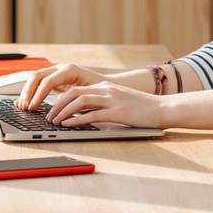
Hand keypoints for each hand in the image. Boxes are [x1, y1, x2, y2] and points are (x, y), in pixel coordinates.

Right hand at [17, 63, 105, 110]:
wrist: (108, 84)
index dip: (37, 95)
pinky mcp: (54, 79)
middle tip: (23, 107)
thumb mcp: (90, 96)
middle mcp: (61, 68)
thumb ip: (75, 101)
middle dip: (28, 92)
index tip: (32, 108)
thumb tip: (61, 111)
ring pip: (35, 79)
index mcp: (69, 70)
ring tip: (21, 106)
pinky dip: (31, 93)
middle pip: (37, 76)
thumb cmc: (101, 91)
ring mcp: (56, 72)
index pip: (47, 81)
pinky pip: (38, 83)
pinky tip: (25, 102)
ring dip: (26, 92)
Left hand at [49, 81, 163, 129]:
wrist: (163, 108)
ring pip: (80, 101)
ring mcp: (112, 100)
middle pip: (74, 93)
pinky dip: (77, 120)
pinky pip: (92, 114)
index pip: (76, 89)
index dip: (61, 98)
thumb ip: (102, 105)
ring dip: (64, 112)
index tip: (52, 109)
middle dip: (58, 105)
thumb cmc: (142, 109)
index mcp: (105, 86)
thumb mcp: (119, 102)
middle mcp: (106, 90)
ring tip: (55, 122)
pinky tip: (68, 125)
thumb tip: (84, 115)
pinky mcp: (117, 112)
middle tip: (49, 116)